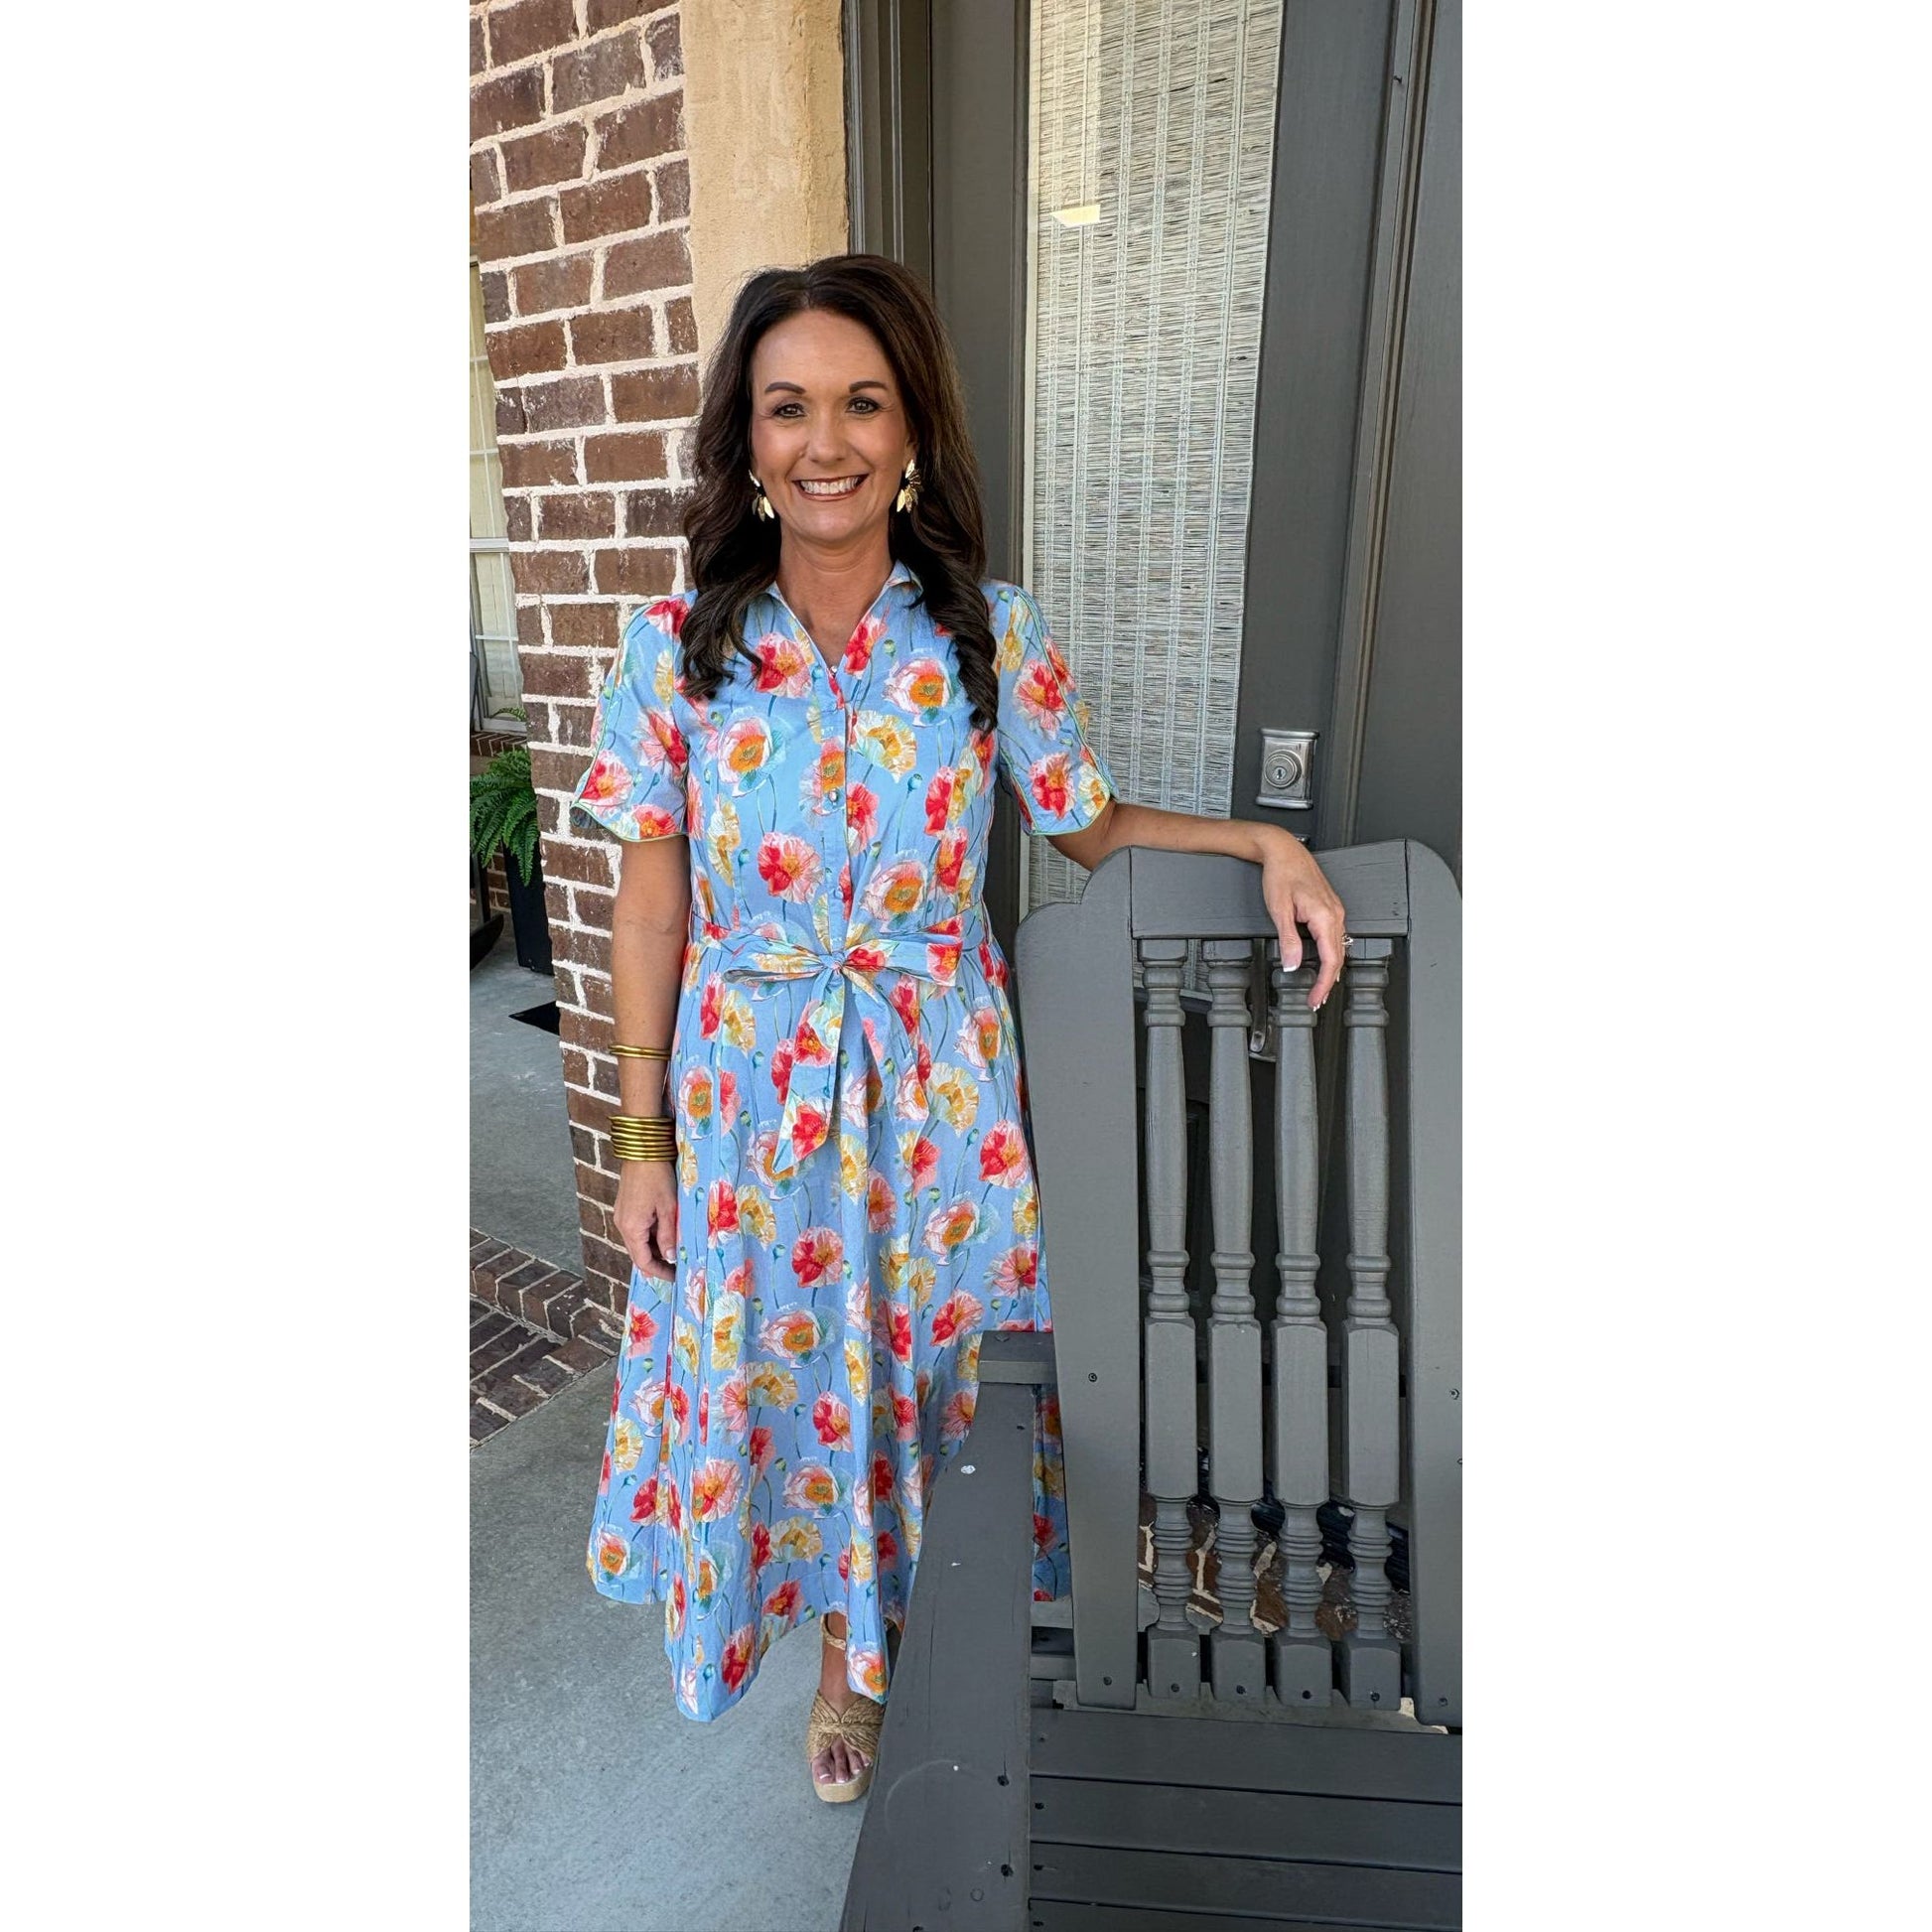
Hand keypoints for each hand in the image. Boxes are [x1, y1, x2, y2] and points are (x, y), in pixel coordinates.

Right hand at [614, 1158, 678, 1280]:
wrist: (642, 1150)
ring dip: (655, 1248)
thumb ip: (669, 1235)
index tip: (675, 1277)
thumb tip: (671, 1257)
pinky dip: (650, 1235)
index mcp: (632, 1228)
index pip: (643, 1262)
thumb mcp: (669, 1208)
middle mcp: (622, 1225)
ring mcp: (622, 1216)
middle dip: (657, 1262)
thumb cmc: (657, 1177)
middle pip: (638, 1253)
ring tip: (675, 1249)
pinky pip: (637, 1229)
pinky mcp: (625, 1208)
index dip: (659, 1272)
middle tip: (677, 1266)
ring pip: (638, 1241)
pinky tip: (665, 1232)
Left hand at [1257, 829, 1348, 1009]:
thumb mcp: (1279, 910)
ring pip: (1339, 948)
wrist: (1284, 851)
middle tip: (1316, 999)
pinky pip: (1336, 937)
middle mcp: (1335, 914)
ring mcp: (1335, 911)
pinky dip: (1331, 954)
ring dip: (1331, 970)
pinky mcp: (1330, 908)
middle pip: (1339, 958)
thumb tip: (1292, 964)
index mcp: (1325, 916)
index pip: (1331, 960)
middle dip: (1328, 982)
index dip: (1323, 984)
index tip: (1315, 998)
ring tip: (1320, 987)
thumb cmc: (1281, 874)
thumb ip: (1288, 940)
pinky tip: (1323, 962)